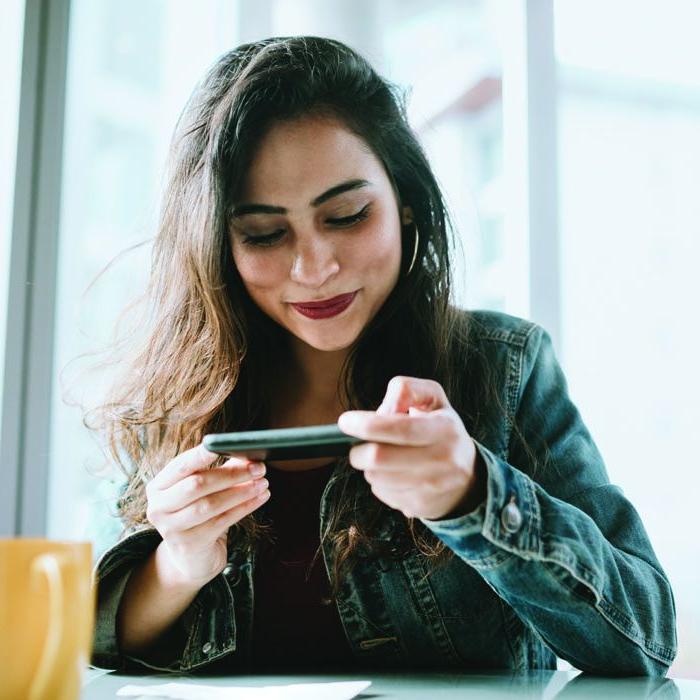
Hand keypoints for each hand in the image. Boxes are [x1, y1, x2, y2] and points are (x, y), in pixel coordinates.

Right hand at [145, 444, 269, 584]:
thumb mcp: (202, 491)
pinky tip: (259, 498)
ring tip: (263, 483)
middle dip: (231, 474)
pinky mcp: (189, 545)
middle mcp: (159, 507)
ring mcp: (171, 528)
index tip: (221, 444)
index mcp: (159, 486)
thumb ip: (220, 470)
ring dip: (241, 491)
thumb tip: (247, 454)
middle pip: (197, 484)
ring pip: (210, 504)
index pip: (181, 465)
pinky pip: (221, 521)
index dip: (201, 455)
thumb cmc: (198, 514)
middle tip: (258, 467)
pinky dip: (244, 507)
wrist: (190, 558)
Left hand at [338, 376, 485, 520]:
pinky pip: (382, 493)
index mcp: (445, 429)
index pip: (401, 429)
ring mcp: (433, 487)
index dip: (368, 426)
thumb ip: (406, 390)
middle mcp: (443, 460)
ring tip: (382, 457)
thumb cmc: (441, 428)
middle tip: (357, 444)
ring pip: (376, 478)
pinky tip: (393, 473)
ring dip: (369, 466)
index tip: (345, 421)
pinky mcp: (421, 507)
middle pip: (380, 459)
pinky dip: (379, 482)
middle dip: (358, 450)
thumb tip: (382, 412)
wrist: (470, 476)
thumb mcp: (432, 397)